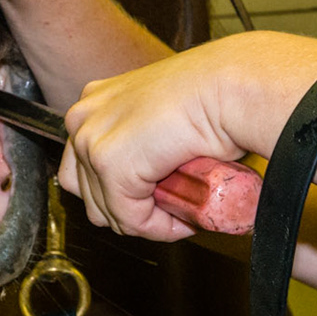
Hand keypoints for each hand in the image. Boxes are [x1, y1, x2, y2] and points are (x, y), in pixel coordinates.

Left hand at [57, 33, 316, 239]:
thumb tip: (153, 177)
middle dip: (129, 211)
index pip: (84, 168)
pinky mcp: (111, 165)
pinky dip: (159, 228)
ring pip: (107, 212)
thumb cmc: (215, 94)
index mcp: (95, 104)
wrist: (232, 87)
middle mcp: (84, 118)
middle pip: (89, 193)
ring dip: (146, 222)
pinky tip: (184, 219)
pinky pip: (130, 219)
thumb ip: (147, 138)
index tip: (156, 200)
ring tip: (180, 212)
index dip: (118, 194)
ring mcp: (92, 141)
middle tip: (171, 207)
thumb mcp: (165, 115)